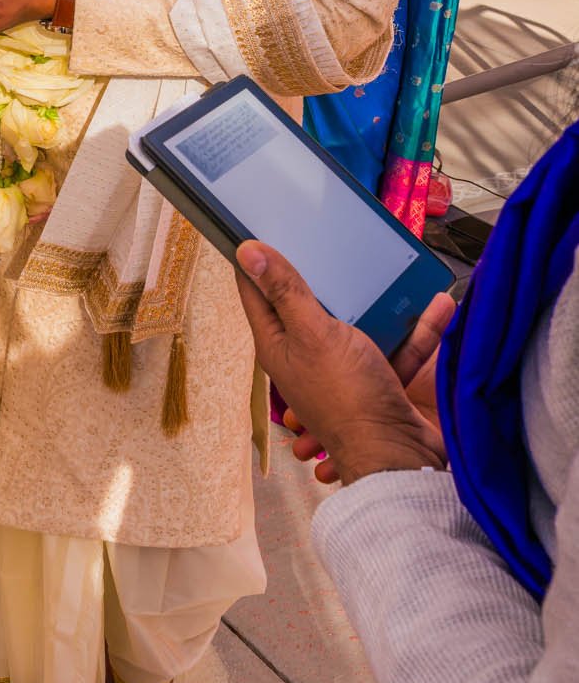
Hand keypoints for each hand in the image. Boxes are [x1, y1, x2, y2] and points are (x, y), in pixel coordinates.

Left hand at [236, 242, 453, 485]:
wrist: (399, 456)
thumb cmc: (349, 398)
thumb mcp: (313, 333)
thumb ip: (285, 292)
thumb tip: (247, 252)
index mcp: (278, 344)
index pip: (256, 292)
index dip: (255, 259)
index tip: (258, 227)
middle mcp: (305, 355)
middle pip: (307, 303)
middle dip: (324, 274)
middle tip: (331, 238)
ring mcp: (342, 367)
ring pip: (358, 321)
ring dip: (381, 300)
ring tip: (397, 271)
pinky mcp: (376, 377)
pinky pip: (396, 343)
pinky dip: (415, 328)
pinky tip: (437, 307)